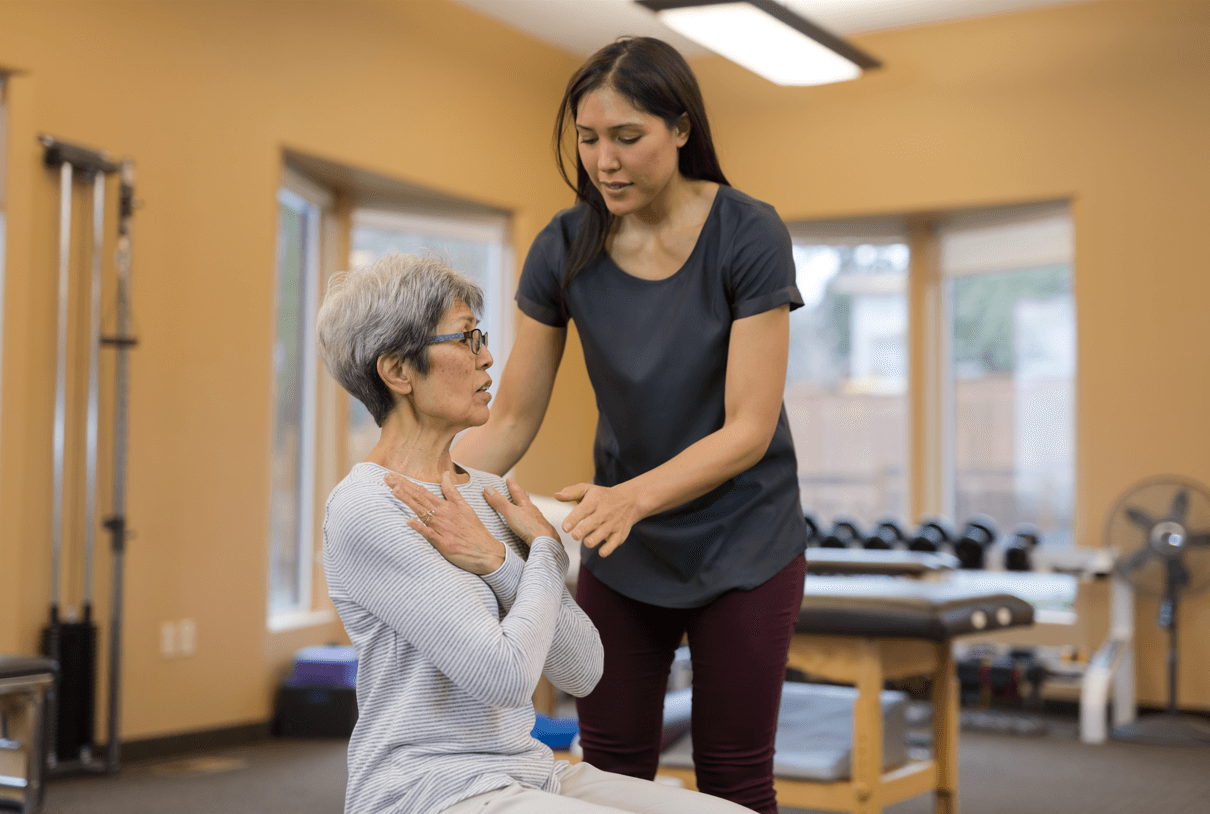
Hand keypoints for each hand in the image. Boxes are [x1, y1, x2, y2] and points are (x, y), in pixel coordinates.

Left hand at [384, 471, 505, 574]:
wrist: (488, 552)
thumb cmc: (475, 531)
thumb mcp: (466, 507)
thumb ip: (452, 491)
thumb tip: (446, 473)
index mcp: (447, 506)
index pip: (423, 491)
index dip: (407, 483)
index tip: (392, 476)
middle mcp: (443, 515)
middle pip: (419, 498)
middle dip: (402, 487)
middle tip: (386, 477)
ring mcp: (443, 529)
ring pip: (422, 512)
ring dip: (408, 501)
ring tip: (394, 490)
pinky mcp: (445, 544)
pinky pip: (430, 535)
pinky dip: (420, 528)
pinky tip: (409, 521)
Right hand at [483, 477, 558, 546]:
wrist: (546, 543)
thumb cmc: (530, 527)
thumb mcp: (511, 512)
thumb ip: (500, 502)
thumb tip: (488, 488)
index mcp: (527, 506)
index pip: (518, 492)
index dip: (512, 485)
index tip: (509, 479)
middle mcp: (534, 512)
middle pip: (527, 501)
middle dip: (521, 495)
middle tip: (519, 491)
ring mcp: (538, 523)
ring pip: (531, 513)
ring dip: (525, 510)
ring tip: (523, 509)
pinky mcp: (540, 533)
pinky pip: (532, 525)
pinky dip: (528, 523)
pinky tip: (527, 527)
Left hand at [554, 482, 640, 556]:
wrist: (629, 500)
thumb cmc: (602, 497)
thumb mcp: (588, 489)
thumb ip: (572, 492)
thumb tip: (556, 495)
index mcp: (594, 501)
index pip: (583, 509)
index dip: (573, 519)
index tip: (565, 528)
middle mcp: (604, 512)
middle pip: (593, 522)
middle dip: (583, 530)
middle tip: (574, 536)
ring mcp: (613, 523)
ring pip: (603, 533)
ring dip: (594, 539)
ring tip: (586, 542)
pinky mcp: (619, 534)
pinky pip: (614, 542)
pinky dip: (608, 548)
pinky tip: (601, 552)